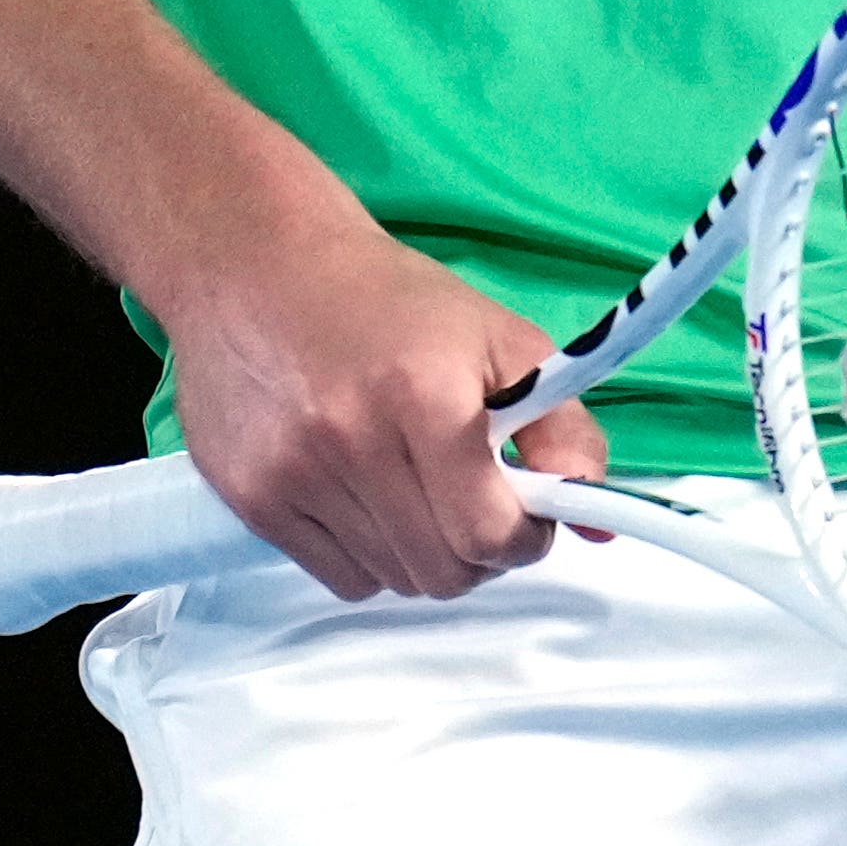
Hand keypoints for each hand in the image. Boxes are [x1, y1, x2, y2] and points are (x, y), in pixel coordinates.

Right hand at [160, 200, 614, 600]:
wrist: (259, 264)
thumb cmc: (388, 300)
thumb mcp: (499, 338)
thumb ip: (563, 428)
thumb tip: (595, 523)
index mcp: (425, 393)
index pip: (488, 532)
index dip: (524, 537)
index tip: (525, 512)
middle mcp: (352, 439)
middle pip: (442, 571)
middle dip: (477, 551)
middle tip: (474, 501)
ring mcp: (293, 473)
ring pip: (393, 581)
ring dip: (422, 552)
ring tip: (417, 488)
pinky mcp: (252, 497)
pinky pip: (340, 578)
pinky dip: (369, 556)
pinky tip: (367, 497)